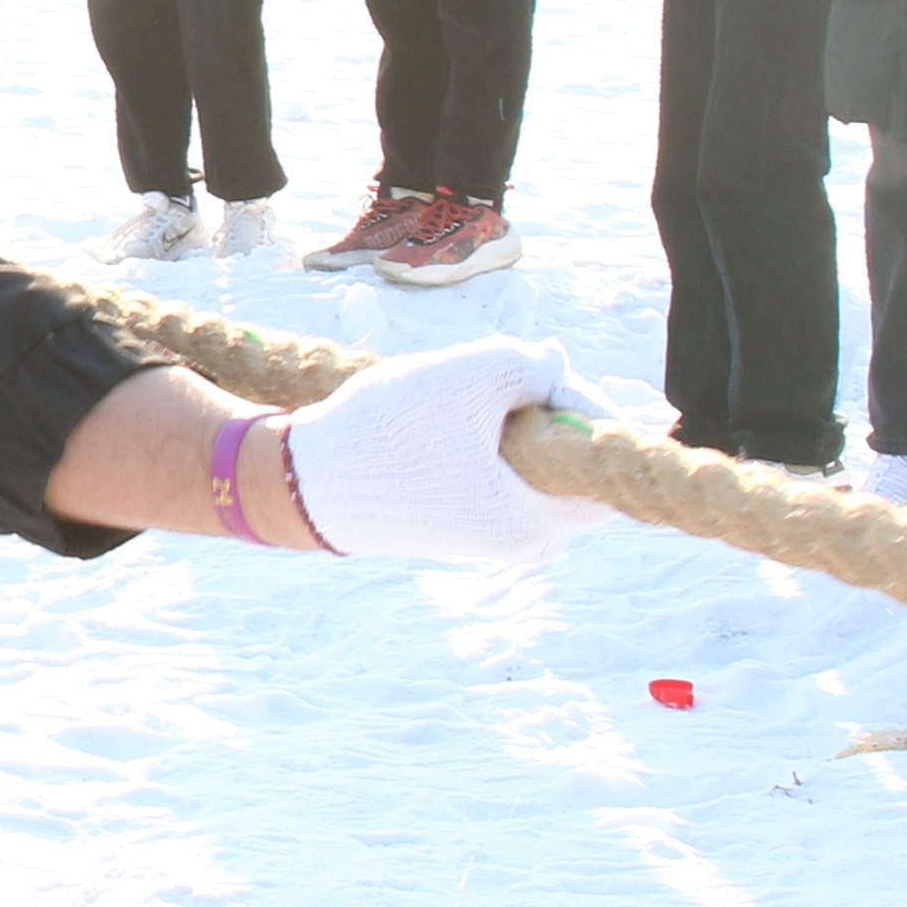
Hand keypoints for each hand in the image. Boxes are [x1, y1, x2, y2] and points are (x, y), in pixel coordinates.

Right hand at [280, 339, 606, 568]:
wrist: (304, 483)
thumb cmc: (390, 434)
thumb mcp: (472, 375)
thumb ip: (533, 364)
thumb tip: (557, 364)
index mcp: (539, 524)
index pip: (601, 456)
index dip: (580, 400)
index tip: (539, 369)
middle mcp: (528, 543)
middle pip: (570, 459)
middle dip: (542, 409)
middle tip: (495, 381)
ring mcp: (498, 538)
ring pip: (534, 461)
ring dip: (509, 421)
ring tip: (458, 404)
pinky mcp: (469, 526)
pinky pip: (504, 473)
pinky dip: (486, 441)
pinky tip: (443, 425)